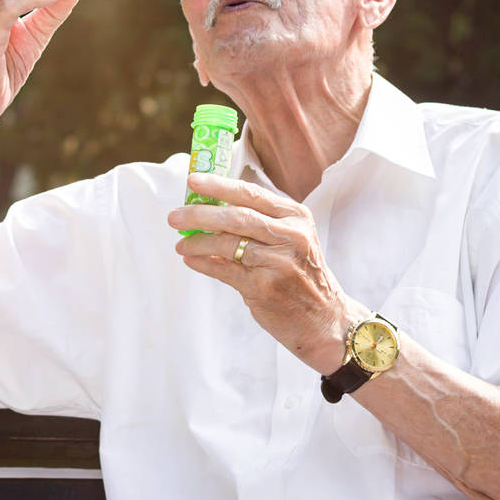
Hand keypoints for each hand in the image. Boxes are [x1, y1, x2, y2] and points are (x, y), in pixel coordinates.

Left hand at [166, 173, 360, 372]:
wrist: (324, 318)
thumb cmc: (301, 275)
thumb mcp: (293, 239)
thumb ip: (261, 222)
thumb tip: (212, 208)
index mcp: (296, 217)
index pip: (251, 193)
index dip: (219, 185)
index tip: (193, 181)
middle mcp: (290, 236)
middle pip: (236, 216)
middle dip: (200, 214)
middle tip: (175, 216)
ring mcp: (278, 262)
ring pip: (227, 243)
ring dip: (198, 242)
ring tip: (181, 243)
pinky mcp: (264, 288)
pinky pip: (224, 270)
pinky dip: (203, 263)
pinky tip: (191, 259)